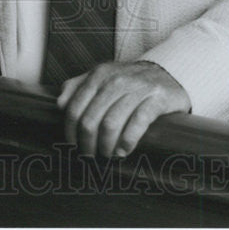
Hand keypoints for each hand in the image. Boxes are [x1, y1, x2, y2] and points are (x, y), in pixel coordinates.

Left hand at [56, 61, 190, 157]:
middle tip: (90, 155)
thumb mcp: (102, 77)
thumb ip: (78, 86)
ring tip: (106, 155)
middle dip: (87, 144)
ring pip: (111, 124)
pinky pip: (137, 124)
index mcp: (98, 75)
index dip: (71, 132)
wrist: (168, 74)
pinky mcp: (156, 99)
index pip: (75, 108)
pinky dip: (127, 142)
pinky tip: (123, 151)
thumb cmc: (129, 81)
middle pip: (90, 120)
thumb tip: (60, 104)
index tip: (73, 145)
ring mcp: (137, 89)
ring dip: (105, 146)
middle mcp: (115, 80)